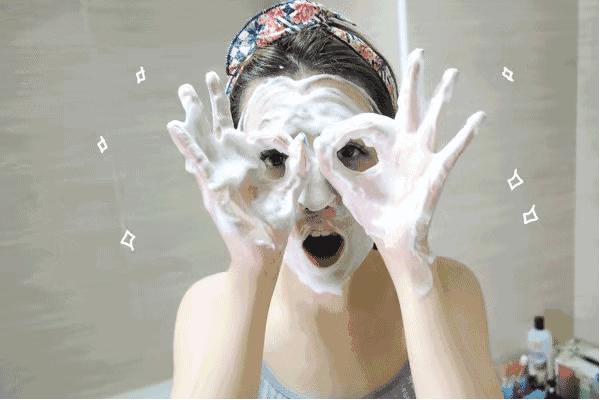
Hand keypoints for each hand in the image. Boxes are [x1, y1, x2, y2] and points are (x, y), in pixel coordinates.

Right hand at [166, 72, 307, 276]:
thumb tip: (299, 140)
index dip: (240, 118)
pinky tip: (175, 126)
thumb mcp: (290, 190)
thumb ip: (297, 166)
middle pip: (216, 129)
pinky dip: (186, 144)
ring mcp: (217, 177)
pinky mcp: (211, 189)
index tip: (249, 108)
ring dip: (194, 115)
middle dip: (210, 103)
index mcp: (244, 166)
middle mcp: (227, 168)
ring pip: (203, 140)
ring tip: (185, 91)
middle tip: (205, 78)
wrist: (263, 252)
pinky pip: (197, 163)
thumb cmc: (275, 225)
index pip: (238, 132)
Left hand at [314, 49, 484, 293]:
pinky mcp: (434, 176)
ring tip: (452, 74)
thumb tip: (317, 142)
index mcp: (388, 149)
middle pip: (411, 108)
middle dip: (414, 82)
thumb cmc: (375, 214)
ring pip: (433, 123)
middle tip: (419, 53)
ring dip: (442, 99)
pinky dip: (464, 138)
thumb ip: (332, 166)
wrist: (392, 241)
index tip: (328, 139)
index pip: (371, 123)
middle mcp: (407, 149)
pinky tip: (477, 120)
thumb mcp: (348, 188)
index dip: (348, 127)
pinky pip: (451, 154)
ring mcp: (423, 160)